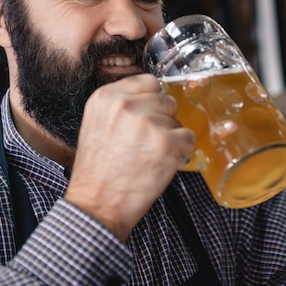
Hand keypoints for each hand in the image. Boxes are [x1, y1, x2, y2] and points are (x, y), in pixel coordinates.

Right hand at [64, 74, 195, 240]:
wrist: (97, 204)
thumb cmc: (98, 170)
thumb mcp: (97, 123)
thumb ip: (122, 105)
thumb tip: (153, 97)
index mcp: (106, 97)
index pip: (148, 81)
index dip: (152, 101)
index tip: (148, 116)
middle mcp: (126, 105)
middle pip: (166, 100)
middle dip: (162, 121)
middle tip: (145, 143)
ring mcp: (148, 123)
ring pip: (177, 121)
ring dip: (170, 138)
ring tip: (149, 156)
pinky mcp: (167, 143)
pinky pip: (189, 138)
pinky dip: (181, 152)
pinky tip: (162, 163)